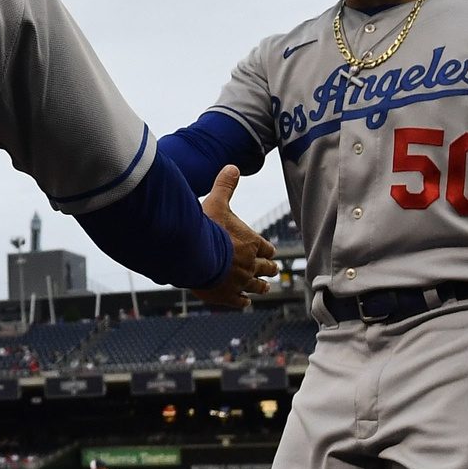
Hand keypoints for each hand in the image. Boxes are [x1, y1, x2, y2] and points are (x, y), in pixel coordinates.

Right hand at [191, 166, 279, 309]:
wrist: (194, 255)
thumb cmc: (206, 228)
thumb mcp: (216, 202)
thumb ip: (225, 186)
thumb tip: (232, 166)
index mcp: (251, 243)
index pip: (267, 248)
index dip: (267, 250)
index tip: (269, 252)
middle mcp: (250, 264)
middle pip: (266, 269)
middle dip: (269, 269)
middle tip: (272, 270)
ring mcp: (240, 282)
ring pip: (257, 287)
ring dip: (261, 287)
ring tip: (264, 288)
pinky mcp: (227, 296)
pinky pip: (240, 302)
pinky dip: (243, 302)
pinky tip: (244, 302)